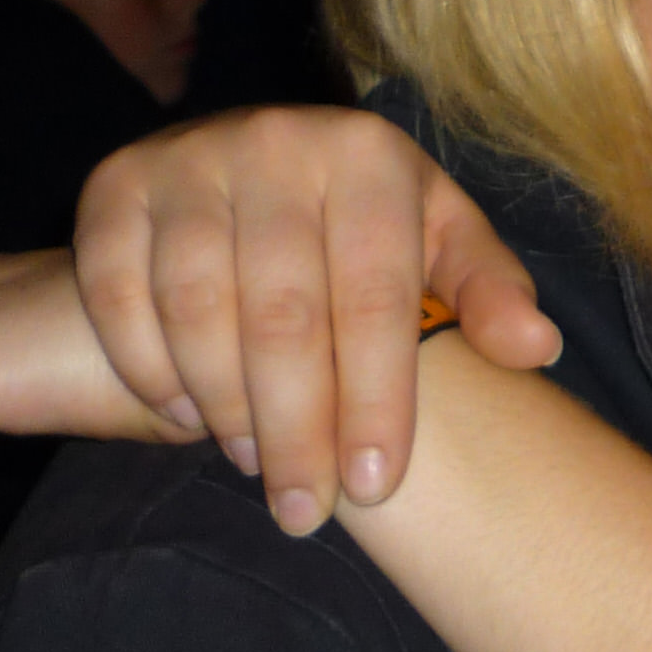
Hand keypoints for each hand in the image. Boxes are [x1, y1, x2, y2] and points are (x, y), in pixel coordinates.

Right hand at [71, 105, 559, 539]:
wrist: (253, 168)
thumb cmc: (367, 223)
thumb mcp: (438, 242)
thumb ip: (489, 294)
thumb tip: (537, 348)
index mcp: (369, 154)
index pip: (376, 296)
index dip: (378, 399)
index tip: (375, 486)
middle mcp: (277, 140)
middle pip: (285, 315)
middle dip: (298, 430)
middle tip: (306, 511)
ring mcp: (187, 157)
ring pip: (199, 310)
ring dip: (226, 406)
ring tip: (255, 465)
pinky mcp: (114, 184)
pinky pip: (121, 296)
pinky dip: (152, 367)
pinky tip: (189, 416)